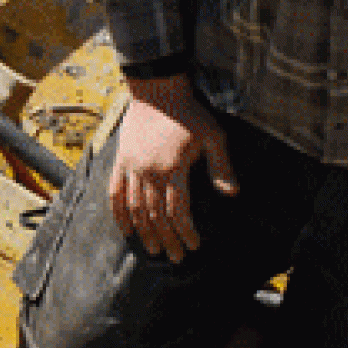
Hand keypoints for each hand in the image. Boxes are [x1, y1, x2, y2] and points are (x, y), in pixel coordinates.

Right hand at [108, 74, 237, 261]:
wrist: (157, 90)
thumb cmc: (189, 113)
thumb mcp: (213, 136)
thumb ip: (221, 167)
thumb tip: (232, 194)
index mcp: (173, 168)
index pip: (178, 210)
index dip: (186, 231)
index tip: (193, 245)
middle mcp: (150, 172)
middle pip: (156, 215)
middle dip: (167, 239)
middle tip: (176, 257)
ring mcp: (132, 167)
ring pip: (136, 208)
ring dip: (145, 232)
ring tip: (153, 250)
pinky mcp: (121, 161)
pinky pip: (115, 193)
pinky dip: (119, 214)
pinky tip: (126, 230)